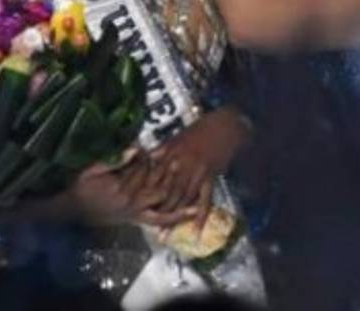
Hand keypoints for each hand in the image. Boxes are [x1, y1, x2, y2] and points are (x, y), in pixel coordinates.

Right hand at [0, 150, 192, 227]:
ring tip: (196, 194)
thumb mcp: (91, 170)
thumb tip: (135, 148)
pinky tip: (190, 213)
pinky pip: (158, 221)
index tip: (164, 149)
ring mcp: (134, 214)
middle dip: (170, 176)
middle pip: (158, 189)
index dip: (152, 160)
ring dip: (179, 201)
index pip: (143, 172)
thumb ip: (114, 161)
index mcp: (121, 189)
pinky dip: (174, 218)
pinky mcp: (135, 220)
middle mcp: (131, 204)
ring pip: (163, 210)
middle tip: (183, 162)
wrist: (71, 211)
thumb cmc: (79, 188)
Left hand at [143, 108, 248, 228]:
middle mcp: (181, 164)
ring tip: (163, 236)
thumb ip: (162, 149)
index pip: (152, 177)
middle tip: (144, 227)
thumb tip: (147, 157)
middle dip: (155, 210)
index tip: (133, 205)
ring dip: (173, 218)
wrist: (227, 124)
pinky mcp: (211, 177)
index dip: (142, 192)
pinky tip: (196, 231)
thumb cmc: (202, 127)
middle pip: (165, 192)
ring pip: (182, 199)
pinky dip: (200, 216)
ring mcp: (196, 172)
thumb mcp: (177, 136)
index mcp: (170, 152)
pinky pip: (205, 200)